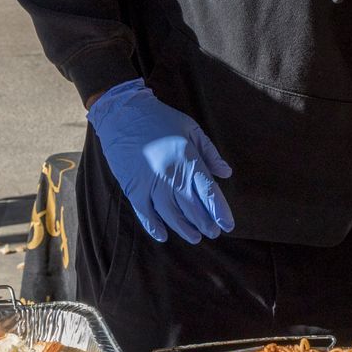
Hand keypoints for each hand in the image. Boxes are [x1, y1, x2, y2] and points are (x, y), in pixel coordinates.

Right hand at [89, 79, 233, 243]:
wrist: (123, 113)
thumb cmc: (160, 119)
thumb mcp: (191, 128)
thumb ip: (210, 152)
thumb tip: (226, 173)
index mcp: (189, 159)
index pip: (209, 192)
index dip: (220, 211)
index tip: (227, 225)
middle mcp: (171, 175)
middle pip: (192, 207)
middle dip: (205, 223)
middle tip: (213, 233)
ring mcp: (151, 183)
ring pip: (171, 215)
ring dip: (184, 229)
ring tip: (195, 237)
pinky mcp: (133, 188)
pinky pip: (145, 214)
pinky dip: (154, 227)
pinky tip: (164, 235)